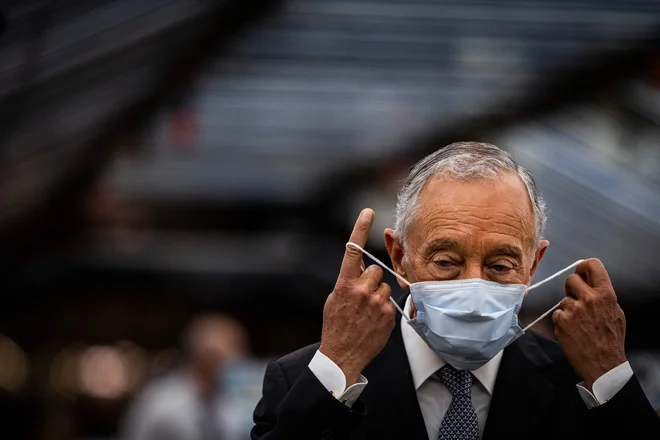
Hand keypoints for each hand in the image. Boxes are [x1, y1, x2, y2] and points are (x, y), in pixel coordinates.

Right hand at [319, 208, 395, 386]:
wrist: (342, 355)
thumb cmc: (336, 325)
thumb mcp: (335, 299)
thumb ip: (349, 281)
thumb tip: (362, 269)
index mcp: (344, 284)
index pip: (353, 251)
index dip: (360, 229)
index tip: (367, 212)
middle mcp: (361, 290)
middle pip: (375, 270)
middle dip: (371, 280)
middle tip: (362, 297)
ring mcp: (376, 302)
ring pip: (384, 285)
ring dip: (378, 294)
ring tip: (367, 311)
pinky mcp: (388, 314)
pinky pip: (390, 300)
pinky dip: (383, 308)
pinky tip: (373, 320)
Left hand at [552, 258, 626, 390]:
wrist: (603, 364)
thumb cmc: (611, 339)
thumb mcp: (616, 313)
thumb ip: (603, 296)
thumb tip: (591, 283)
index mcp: (605, 294)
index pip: (592, 265)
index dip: (584, 266)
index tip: (581, 271)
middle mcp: (588, 298)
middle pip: (571, 278)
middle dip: (572, 288)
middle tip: (577, 299)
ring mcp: (573, 309)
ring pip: (564, 299)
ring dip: (569, 308)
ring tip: (579, 323)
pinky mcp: (561, 320)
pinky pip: (558, 313)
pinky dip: (562, 321)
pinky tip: (572, 331)